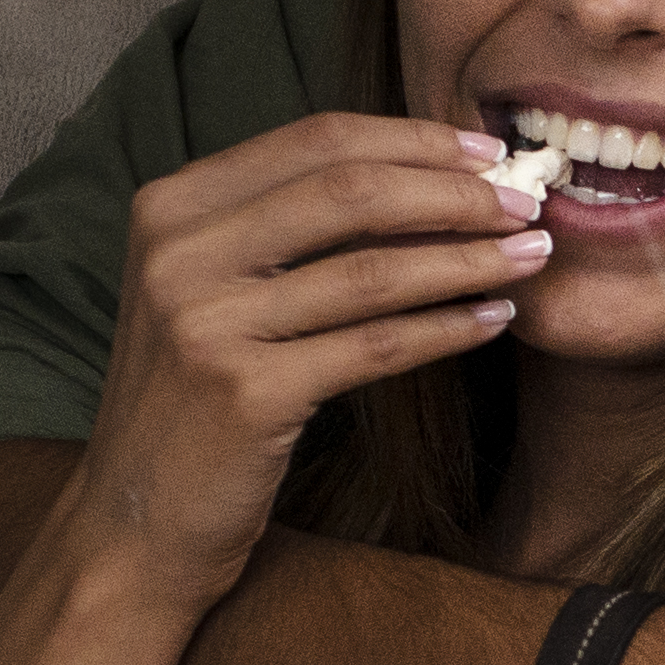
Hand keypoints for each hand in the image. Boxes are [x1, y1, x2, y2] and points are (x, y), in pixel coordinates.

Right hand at [76, 112, 551, 602]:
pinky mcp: (245, 394)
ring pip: (371, 271)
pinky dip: (446, 329)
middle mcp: (179, 252)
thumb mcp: (212, 292)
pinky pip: (374, 347)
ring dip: (468, 259)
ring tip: (531, 257)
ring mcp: (206, 322)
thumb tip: (421, 178)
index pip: (314, 139)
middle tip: (527, 202)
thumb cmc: (193, 404)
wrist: (133, 525)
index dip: (412, 139)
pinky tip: (493, 321)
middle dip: (453, 192)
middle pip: (349, 190)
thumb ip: (282, 229)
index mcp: (171, 206)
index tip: (486, 151)